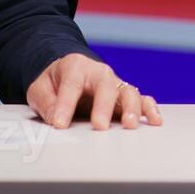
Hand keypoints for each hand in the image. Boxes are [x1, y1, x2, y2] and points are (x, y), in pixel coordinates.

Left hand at [25, 53, 162, 130]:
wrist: (66, 69)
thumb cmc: (54, 80)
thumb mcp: (40, 87)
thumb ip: (46, 102)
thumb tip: (55, 119)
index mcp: (75, 67)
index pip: (72, 84)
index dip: (65, 105)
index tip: (60, 124)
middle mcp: (99, 73)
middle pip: (105, 86)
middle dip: (103, 107)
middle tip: (99, 126)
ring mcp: (114, 84)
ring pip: (128, 92)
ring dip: (131, 108)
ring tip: (130, 124)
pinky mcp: (124, 96)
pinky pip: (142, 99)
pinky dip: (150, 108)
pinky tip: (154, 120)